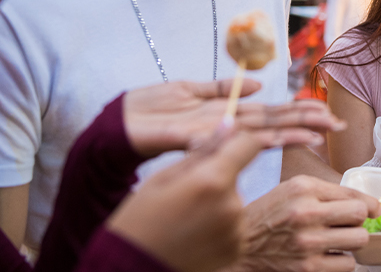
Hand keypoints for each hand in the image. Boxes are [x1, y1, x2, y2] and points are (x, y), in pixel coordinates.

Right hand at [108, 126, 314, 271]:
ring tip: (187, 217)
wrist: (132, 269)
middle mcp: (232, 204)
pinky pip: (234, 223)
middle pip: (237, 175)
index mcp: (212, 180)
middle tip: (186, 195)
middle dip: (218, 177)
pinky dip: (219, 224)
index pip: (248, 144)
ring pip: (234, 199)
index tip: (222, 147)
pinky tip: (194, 232)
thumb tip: (230, 123)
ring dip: (218, 202)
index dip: (237, 141)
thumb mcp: (164, 177)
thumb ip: (202, 150)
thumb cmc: (140, 219)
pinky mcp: (237, 247)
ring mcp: (236, 229)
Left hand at [123, 78, 345, 156]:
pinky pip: (224, 136)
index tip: (326, 114)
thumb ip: (222, 86)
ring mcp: (211, 132)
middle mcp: (225, 125)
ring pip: (256, 131)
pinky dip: (246, 138)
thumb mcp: (189, 88)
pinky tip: (272, 137)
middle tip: (336, 126)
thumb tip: (260, 85)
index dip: (297, 113)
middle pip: (272, 123)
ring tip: (316, 134)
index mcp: (226, 113)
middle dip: (304, 123)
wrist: (117, 124)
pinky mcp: (190, 136)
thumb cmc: (150, 108)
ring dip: (287, 133)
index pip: (270, 113)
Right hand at [231, 176, 380, 271]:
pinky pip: (347, 264)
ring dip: (352, 241)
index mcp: (303, 188)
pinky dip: (341, 260)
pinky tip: (328, 254)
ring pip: (359, 240)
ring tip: (338, 239)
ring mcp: (308, 242)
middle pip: (360, 215)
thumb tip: (365, 203)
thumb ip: (325, 191)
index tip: (374, 209)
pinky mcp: (308, 268)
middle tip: (349, 223)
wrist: (240, 246)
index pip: (353, 195)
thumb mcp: (291, 188)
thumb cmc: (268, 214)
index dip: (370, 203)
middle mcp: (306, 212)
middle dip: (358, 220)